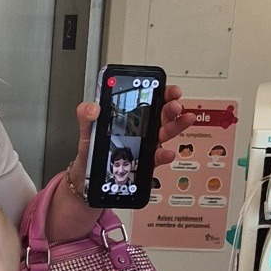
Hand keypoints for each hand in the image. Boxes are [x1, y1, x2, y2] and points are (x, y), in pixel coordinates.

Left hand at [49, 84, 187, 237]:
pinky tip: (167, 152)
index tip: (169, 90)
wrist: (87, 179)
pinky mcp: (144, 164)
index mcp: (130, 118)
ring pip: (164, 134)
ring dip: (175, 126)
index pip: (149, 101)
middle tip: (175, 104)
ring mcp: (145, 147)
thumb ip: (86, 116)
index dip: (162, 94)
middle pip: (162, 115)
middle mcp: (141, 131)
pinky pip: (156, 159)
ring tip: (183, 119)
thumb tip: (93, 108)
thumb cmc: (91, 152)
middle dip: (171, 107)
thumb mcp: (87, 131)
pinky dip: (164, 155)